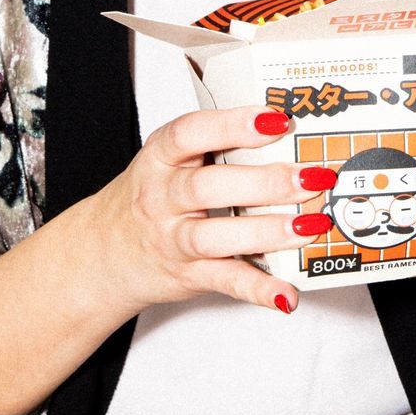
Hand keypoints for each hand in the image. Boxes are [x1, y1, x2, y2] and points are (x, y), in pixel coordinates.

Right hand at [91, 106, 332, 315]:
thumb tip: (290, 132)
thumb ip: (218, 145)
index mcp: (161, 157)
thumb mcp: (171, 160)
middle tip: (312, 178)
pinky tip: (287, 294)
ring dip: (267, 231)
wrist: (104, 252)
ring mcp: (173, 239)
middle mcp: (162, 196)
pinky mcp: (189, 275)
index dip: (233, 125)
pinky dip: (258, 289)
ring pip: (216, 236)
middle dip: (265, 182)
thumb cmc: (154, 196)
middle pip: (208, 187)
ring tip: (310, 225)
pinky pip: (225, 281)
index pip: (191, 134)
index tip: (277, 120)